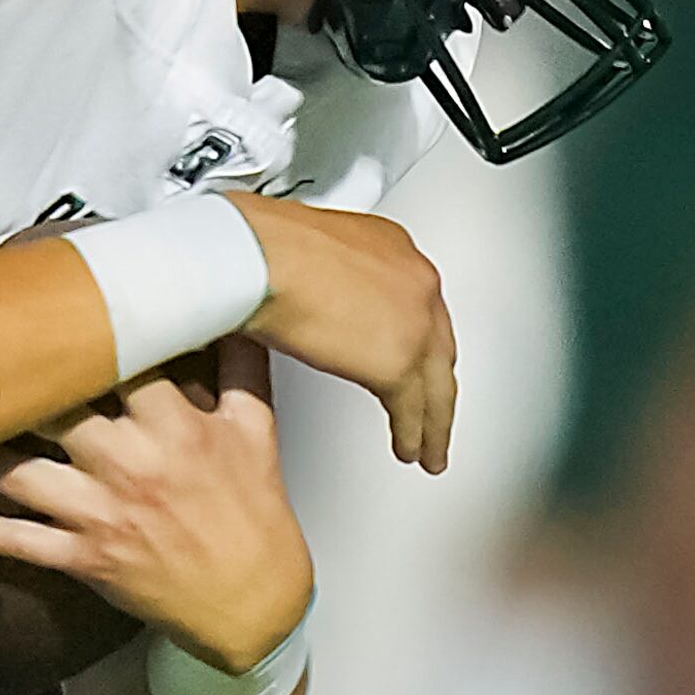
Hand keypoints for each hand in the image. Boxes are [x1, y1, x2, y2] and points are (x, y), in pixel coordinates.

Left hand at [0, 338, 312, 673]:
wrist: (254, 605)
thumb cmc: (254, 516)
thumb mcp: (256, 432)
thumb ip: (241, 367)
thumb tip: (235, 309)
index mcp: (174, 429)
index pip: (120, 363)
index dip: (82, 332)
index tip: (45, 305)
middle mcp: (130, 466)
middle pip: (53, 410)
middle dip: (11, 383)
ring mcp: (100, 515)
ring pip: (16, 473)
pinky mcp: (82, 557)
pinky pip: (13, 540)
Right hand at [226, 194, 457, 472]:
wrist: (256, 257)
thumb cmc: (258, 245)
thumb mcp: (301, 249)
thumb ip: (317, 274)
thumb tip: (297, 289)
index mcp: (391, 248)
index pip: (416, 301)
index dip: (414, 334)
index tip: (406, 350)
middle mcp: (414, 281)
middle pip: (438, 344)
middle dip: (434, 378)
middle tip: (432, 405)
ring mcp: (415, 322)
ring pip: (437, 383)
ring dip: (434, 418)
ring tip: (429, 445)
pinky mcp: (398, 363)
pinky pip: (413, 411)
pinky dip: (414, 435)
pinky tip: (410, 449)